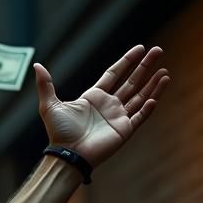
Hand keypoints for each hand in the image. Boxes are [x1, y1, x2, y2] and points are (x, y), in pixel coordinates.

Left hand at [34, 45, 169, 169]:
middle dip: (145, 67)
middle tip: (158, 50)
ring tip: (165, 71)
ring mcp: (117, 118)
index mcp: (93, 97)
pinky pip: (140, 116)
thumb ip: (46, 85)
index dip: (127, 61)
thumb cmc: (59, 132)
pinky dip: (149, 107)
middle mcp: (108, 105)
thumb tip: (36, 65)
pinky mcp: (124, 130)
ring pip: (140, 97)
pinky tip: (156, 95)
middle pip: (131, 82)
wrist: (67, 154)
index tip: (140, 49)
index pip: (114, 74)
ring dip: (153, 84)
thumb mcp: (50, 105)